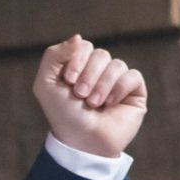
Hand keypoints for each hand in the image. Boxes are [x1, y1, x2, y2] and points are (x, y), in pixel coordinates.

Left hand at [33, 34, 146, 158]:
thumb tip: (78, 37)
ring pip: (116, 64)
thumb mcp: (45, 84)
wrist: (82, 143)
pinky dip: (118, 89)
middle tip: (80, 95)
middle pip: (100, 54)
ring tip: (93, 104)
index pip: (83, 47)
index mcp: (79, 67)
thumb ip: (53, 56)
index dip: (76, 60)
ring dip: (101, 86)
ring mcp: (117, 81)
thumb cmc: (63, 115)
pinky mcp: (134, 91)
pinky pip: (132, 76)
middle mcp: (98, 72)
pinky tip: (110, 105)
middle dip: (88, 75)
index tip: (68, 81)